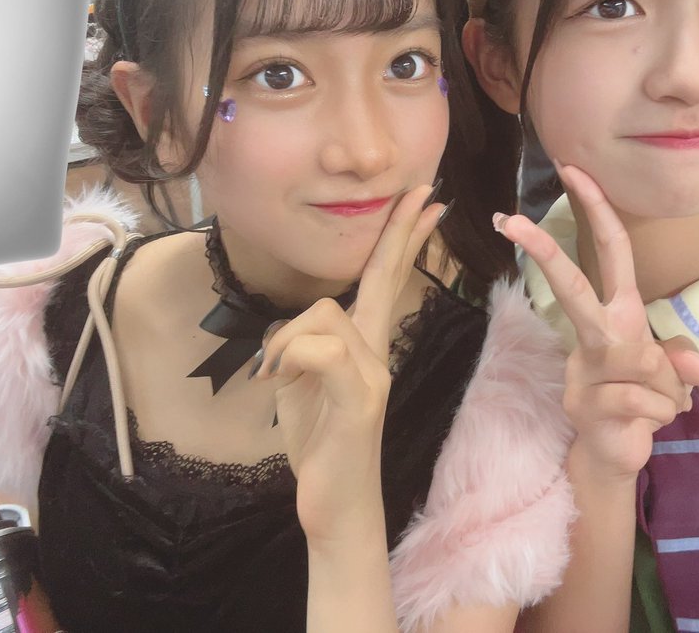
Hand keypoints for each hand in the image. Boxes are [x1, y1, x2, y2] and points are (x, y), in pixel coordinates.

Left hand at [256, 183, 443, 541]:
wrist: (336, 505)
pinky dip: (287, 357)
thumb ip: (300, 344)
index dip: (400, 237)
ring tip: (273, 377)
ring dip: (284, 339)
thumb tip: (290, 328)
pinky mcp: (358, 399)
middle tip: (425, 193)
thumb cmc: (319, 443)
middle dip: (400, 232)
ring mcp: (371, 374)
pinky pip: (322, 350)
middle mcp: (375, 352)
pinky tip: (274, 381)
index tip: (423, 201)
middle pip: (384, 278)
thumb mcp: (298, 383)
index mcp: (363, 345)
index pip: (383, 279)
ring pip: (323, 314)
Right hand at [494, 164, 698, 479]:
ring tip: (660, 404)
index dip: (597, 210)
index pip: (610, 252)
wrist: (615, 454)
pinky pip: (643, 401)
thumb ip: (683, 362)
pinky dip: (661, 415)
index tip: (575, 169)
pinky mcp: (584, 403)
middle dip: (545, 252)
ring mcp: (583, 368)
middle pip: (573, 287)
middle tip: (509, 220)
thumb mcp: (674, 376)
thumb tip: (693, 364)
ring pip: (639, 361)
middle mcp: (595, 334)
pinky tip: (647, 422)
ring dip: (668, 389)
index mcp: (617, 314)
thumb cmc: (642, 400)